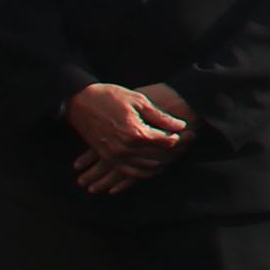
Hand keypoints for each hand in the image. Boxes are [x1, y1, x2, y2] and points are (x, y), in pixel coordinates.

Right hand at [65, 82, 187, 193]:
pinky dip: (144, 172)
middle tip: (187, 142)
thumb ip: (160, 116)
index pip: (165, 141)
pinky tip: (155, 167)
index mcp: (135, 133)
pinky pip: (130, 172)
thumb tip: (180, 125)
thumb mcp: (138, 101)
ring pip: (146, 167)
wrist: (80, 102)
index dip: (179, 137)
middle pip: (158, 155)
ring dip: (162, 162)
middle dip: (175, 150)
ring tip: (174, 154)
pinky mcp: (108, 158)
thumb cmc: (110, 97)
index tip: (188, 132)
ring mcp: (115, 156)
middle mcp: (125, 148)